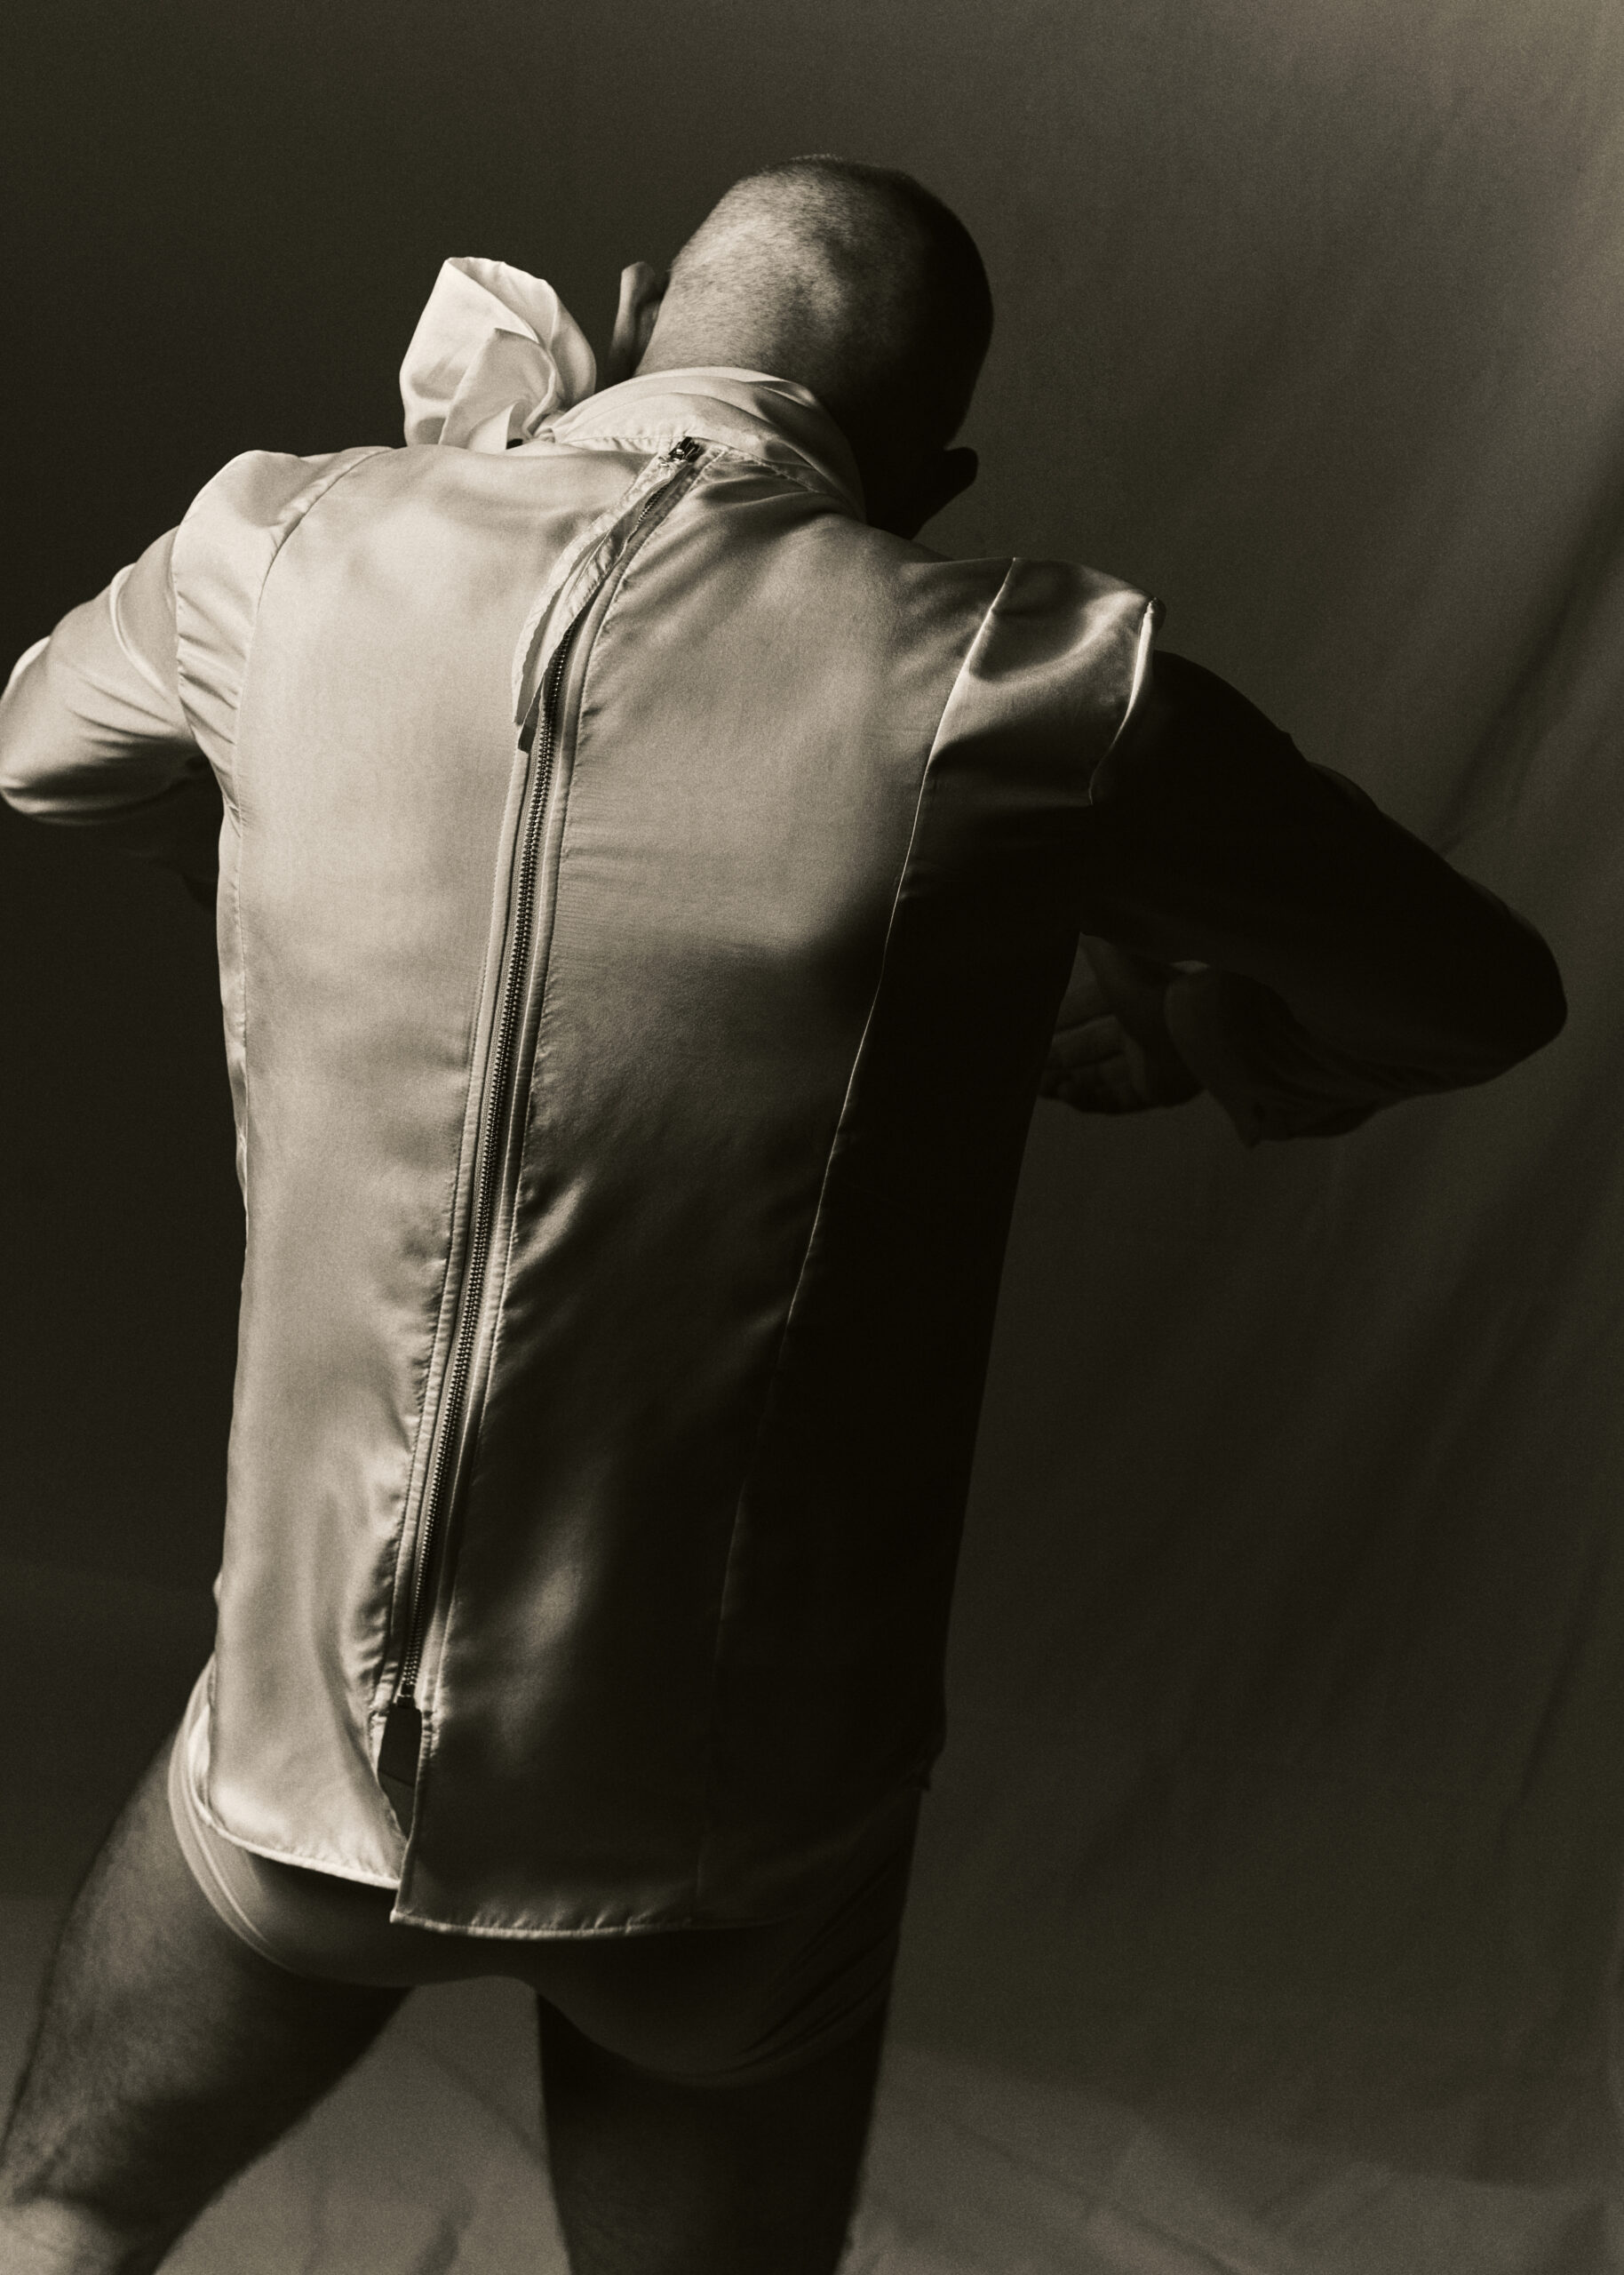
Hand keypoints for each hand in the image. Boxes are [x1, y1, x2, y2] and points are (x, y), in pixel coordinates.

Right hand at [1039, 936, 1203, 1113]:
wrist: (1190, 1028)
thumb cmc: (1150, 991)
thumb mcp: (1111, 958)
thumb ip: (1092, 942)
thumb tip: (1076, 924)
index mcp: (1134, 995)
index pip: (1094, 1005)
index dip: (1067, 1015)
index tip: (1040, 1025)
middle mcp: (1142, 1029)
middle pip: (1093, 1047)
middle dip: (1059, 1056)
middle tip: (1032, 1064)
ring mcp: (1150, 1063)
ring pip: (1101, 1077)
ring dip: (1069, 1080)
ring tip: (1040, 1085)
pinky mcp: (1156, 1092)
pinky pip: (1118, 1102)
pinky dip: (1090, 1100)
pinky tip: (1067, 1094)